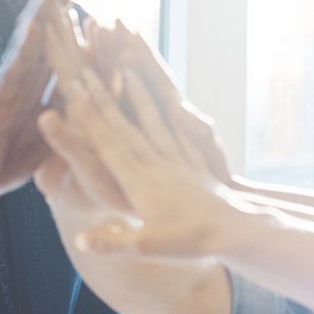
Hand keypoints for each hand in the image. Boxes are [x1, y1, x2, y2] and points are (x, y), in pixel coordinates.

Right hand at [0, 0, 71, 234]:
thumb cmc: (9, 156)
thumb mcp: (52, 131)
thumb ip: (72, 107)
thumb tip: (105, 84)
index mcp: (34, 83)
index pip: (55, 41)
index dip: (67, 12)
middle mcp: (19, 78)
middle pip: (39, 30)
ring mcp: (6, 88)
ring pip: (26, 42)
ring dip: (40, 10)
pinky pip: (15, 72)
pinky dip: (27, 47)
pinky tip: (35, 25)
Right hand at [37, 51, 250, 261]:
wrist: (239, 232)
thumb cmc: (194, 243)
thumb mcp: (149, 249)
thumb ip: (114, 242)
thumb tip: (79, 239)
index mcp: (140, 181)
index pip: (108, 143)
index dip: (88, 119)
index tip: (74, 92)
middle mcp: (156, 163)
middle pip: (124, 124)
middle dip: (103, 95)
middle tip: (88, 67)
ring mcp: (177, 160)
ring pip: (153, 119)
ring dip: (137, 92)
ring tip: (126, 64)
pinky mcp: (194, 163)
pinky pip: (178, 129)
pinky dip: (169, 111)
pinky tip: (172, 101)